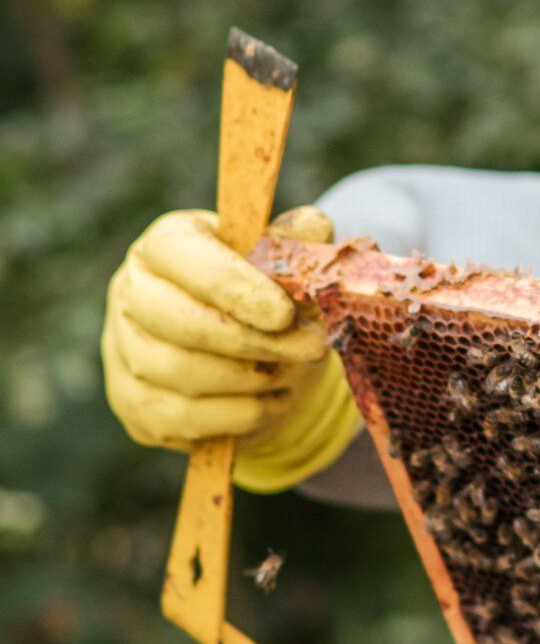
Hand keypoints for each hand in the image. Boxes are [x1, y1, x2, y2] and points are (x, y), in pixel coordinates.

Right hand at [103, 204, 336, 452]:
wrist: (249, 354)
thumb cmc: (263, 295)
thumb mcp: (282, 262)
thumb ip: (296, 243)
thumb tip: (313, 226)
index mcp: (164, 245)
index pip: (181, 256)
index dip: (233, 286)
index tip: (286, 313)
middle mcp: (130, 292)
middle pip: (175, 320)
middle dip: (250, 340)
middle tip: (309, 348)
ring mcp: (122, 351)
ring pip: (176, 371)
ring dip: (247, 378)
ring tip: (289, 371)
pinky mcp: (133, 404)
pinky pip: (180, 417)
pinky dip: (237, 414)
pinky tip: (272, 401)